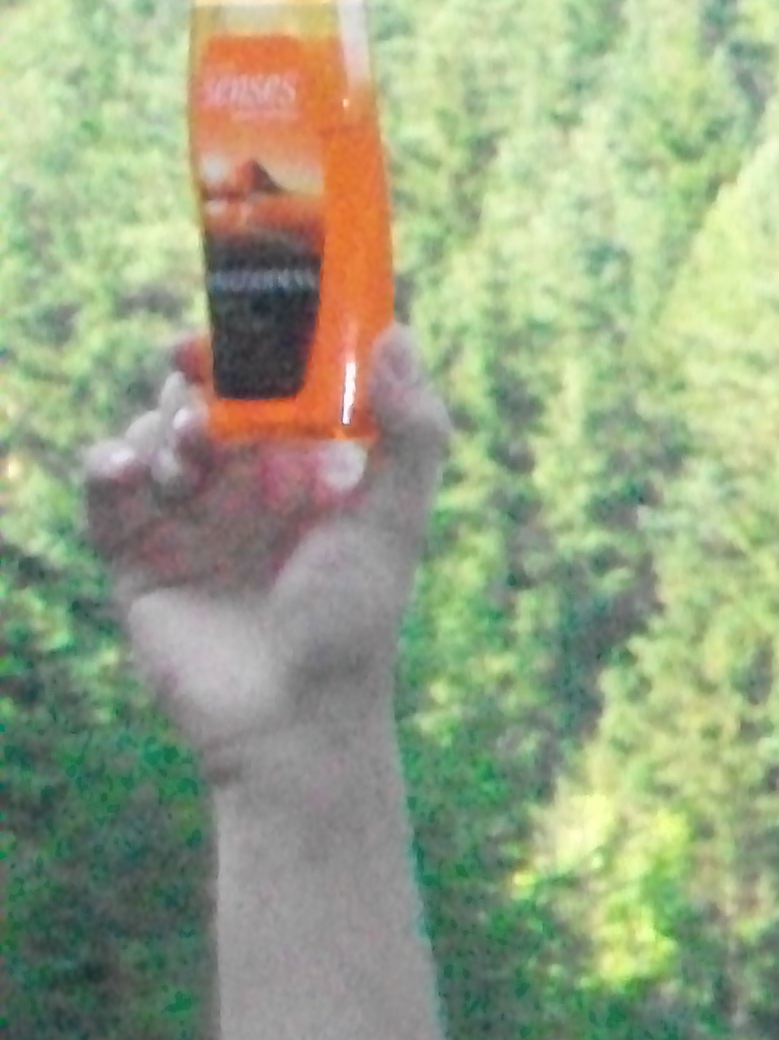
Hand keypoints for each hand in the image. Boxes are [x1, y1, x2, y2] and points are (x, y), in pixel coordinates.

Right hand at [83, 326, 449, 782]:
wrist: (291, 721)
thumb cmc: (352, 626)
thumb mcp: (392, 523)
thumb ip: (411, 432)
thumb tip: (399, 335)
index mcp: (302, 472)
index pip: (270, 387)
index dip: (253, 348)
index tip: (243, 317)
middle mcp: (242, 490)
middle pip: (203, 398)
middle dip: (198, 379)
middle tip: (199, 372)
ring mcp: (185, 521)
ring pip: (154, 434)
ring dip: (165, 425)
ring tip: (191, 452)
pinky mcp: (134, 556)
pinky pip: (106, 490)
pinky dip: (109, 465)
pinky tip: (128, 466)